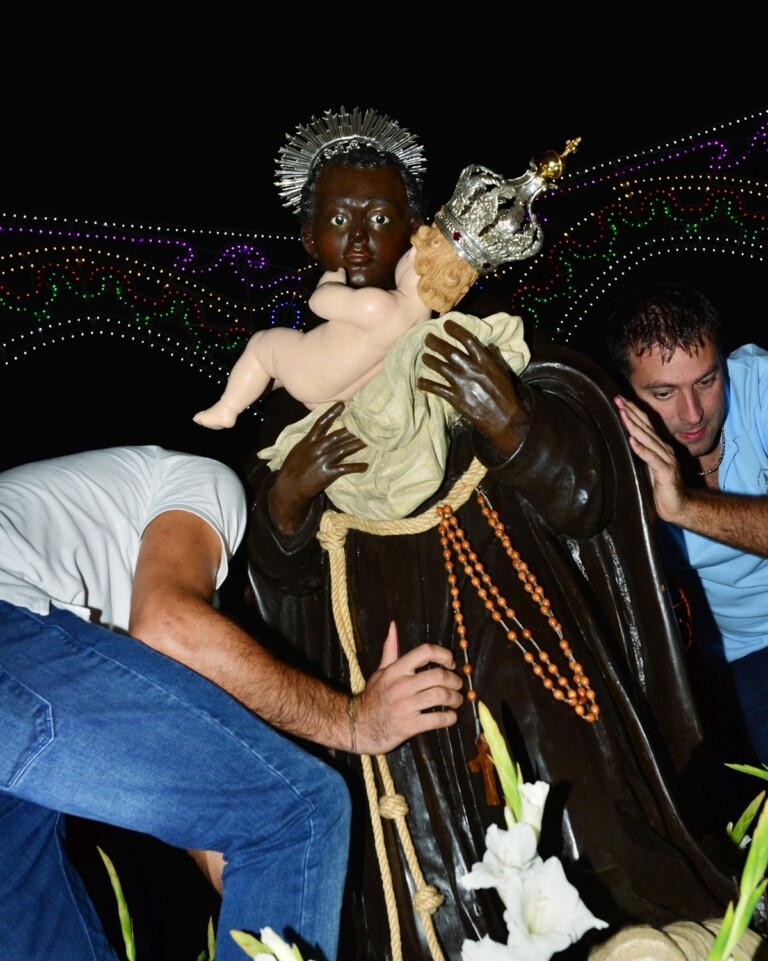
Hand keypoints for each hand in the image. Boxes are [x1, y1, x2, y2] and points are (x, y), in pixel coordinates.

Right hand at [269, 402, 367, 533]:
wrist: (289, 488)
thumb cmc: (292, 469)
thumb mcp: (298, 451)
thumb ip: (309, 442)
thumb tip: (318, 435)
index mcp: (309, 441)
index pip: (322, 423)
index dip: (332, 413)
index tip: (343, 404)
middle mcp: (317, 448)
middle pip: (338, 435)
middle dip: (352, 429)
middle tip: (366, 422)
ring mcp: (323, 460)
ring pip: (344, 449)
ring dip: (357, 444)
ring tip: (369, 440)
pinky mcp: (328, 473)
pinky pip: (345, 468)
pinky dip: (356, 467)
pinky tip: (365, 466)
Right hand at [355, 622, 462, 753]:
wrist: (358, 726)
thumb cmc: (372, 697)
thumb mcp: (380, 672)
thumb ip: (390, 650)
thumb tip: (393, 626)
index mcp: (396, 670)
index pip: (425, 652)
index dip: (444, 654)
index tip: (450, 663)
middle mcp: (401, 685)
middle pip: (438, 675)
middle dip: (455, 681)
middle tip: (458, 685)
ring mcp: (405, 706)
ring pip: (440, 696)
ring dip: (455, 699)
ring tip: (457, 701)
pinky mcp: (409, 726)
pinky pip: (436, 720)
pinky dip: (449, 718)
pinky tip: (451, 717)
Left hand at [417, 318, 527, 457]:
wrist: (504, 417)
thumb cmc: (505, 392)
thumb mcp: (502, 370)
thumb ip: (493, 356)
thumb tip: (488, 345)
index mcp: (483, 361)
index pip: (466, 339)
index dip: (454, 330)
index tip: (446, 325)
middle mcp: (470, 369)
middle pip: (448, 351)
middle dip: (435, 342)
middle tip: (427, 338)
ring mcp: (461, 383)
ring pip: (440, 367)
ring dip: (429, 360)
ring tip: (424, 356)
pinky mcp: (455, 398)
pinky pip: (436, 388)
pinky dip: (426, 384)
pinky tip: (420, 382)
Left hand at [613, 395, 687, 519]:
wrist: (678, 505)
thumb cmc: (660, 486)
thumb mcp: (646, 465)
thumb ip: (639, 452)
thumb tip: (623, 440)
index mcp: (658, 446)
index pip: (644, 424)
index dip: (633, 411)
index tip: (619, 399)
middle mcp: (663, 449)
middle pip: (645, 426)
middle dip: (631, 412)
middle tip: (618, 399)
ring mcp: (666, 459)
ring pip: (648, 439)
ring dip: (634, 426)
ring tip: (623, 413)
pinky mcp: (665, 472)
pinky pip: (652, 459)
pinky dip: (642, 449)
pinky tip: (632, 441)